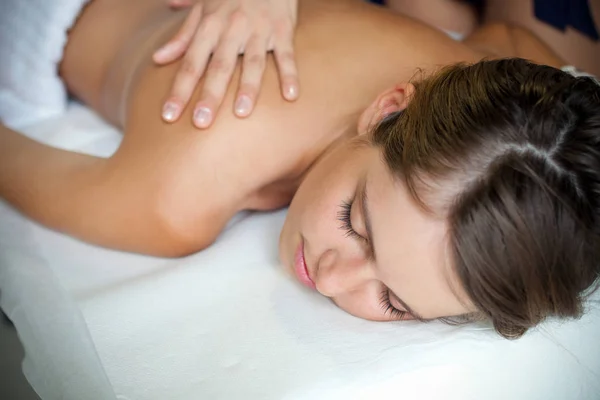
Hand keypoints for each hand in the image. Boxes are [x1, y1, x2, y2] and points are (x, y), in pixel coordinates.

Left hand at [154, 0, 299, 128]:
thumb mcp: (202, 8)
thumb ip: (182, 36)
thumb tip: (158, 58)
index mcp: (210, 26)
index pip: (190, 63)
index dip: (179, 90)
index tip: (168, 116)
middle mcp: (232, 29)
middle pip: (219, 67)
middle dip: (209, 95)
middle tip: (200, 123)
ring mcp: (259, 30)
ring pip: (253, 62)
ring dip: (248, 87)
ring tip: (242, 113)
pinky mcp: (283, 29)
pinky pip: (287, 54)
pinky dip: (290, 74)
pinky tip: (290, 95)